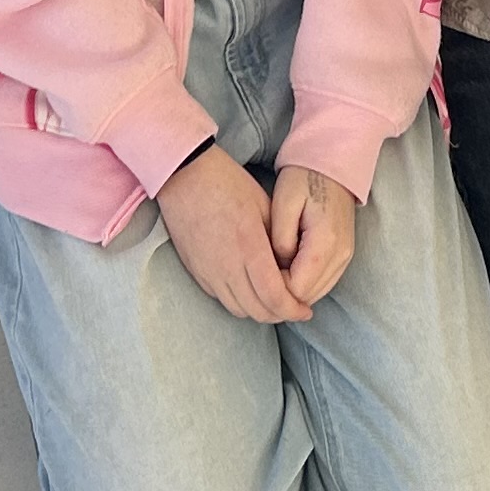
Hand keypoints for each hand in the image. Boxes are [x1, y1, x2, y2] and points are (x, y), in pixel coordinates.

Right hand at [157, 144, 306, 323]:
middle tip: (294, 307)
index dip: (293, 310)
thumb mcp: (264, 205)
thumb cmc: (227, 183)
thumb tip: (292, 268)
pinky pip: (221, 299)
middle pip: (258, 310)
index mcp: (249, 246)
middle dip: (280, 314)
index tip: (306, 310)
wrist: (183, 176)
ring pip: (239, 310)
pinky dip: (240, 302)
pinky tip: (249, 289)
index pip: (274, 296)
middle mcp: (227, 266)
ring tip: (273, 301)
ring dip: (259, 310)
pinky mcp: (196, 272)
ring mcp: (208, 272)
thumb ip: (280, 240)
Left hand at [265, 164, 357, 306]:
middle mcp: (341, 255)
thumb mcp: (283, 204)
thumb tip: (278, 269)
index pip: (297, 288)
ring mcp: (346, 257)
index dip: (274, 287)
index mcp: (325, 242)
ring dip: (293, 291)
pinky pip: (323, 283)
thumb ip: (279, 241)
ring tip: (273, 269)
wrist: (332, 164)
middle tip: (262, 272)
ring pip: (316, 294)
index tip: (258, 270)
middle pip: (307, 297)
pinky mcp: (344, 256)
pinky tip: (287, 268)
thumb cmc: (303, 180)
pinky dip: (304, 284)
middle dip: (282, 293)